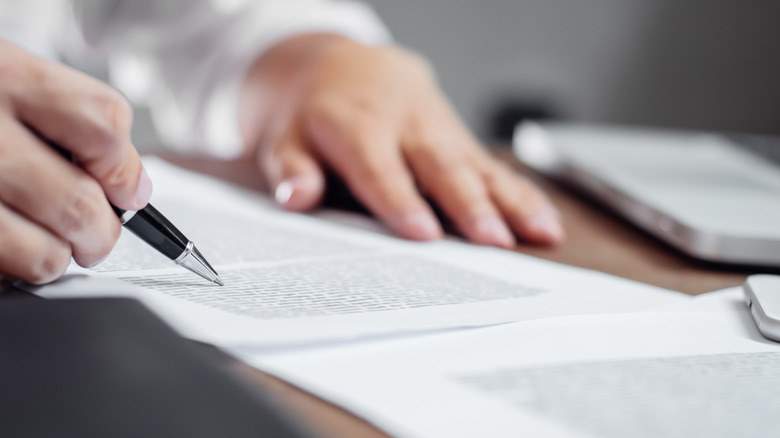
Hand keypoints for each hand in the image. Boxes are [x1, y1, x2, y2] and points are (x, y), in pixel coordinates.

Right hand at [0, 40, 150, 283]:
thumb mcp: (3, 75)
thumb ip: (69, 117)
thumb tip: (133, 187)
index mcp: (1, 75)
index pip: (103, 126)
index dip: (123, 167)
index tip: (123, 187)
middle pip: (80, 205)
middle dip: (100, 233)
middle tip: (93, 233)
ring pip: (42, 256)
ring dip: (53, 258)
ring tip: (40, 241)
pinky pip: (1, 273)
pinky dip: (10, 269)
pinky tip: (0, 243)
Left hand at [240, 34, 562, 247]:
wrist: (344, 63)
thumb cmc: (312, 112)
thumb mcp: (281, 136)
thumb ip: (290, 168)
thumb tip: (296, 198)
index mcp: (356, 125)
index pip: (379, 168)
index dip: (401, 201)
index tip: (424, 234)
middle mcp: (405, 124)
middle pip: (440, 166)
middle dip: (469, 204)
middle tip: (493, 242)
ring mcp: (439, 128)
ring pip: (478, 165)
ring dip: (510, 201)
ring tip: (540, 235)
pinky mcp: (459, 138)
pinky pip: (493, 164)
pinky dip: (522, 193)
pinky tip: (545, 222)